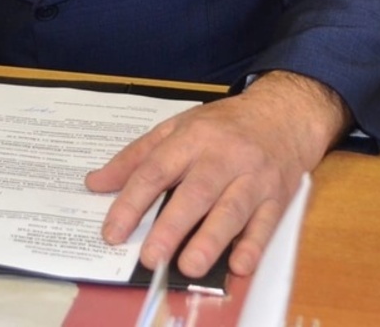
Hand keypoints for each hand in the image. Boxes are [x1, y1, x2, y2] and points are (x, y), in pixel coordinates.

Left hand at [84, 71, 348, 277]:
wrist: (283, 115)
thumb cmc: (223, 126)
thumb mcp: (176, 127)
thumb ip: (136, 157)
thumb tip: (96, 183)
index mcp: (192, 138)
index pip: (156, 170)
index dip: (132, 202)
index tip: (113, 232)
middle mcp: (223, 157)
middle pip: (195, 192)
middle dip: (172, 226)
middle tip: (150, 258)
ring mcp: (252, 177)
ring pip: (231, 209)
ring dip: (211, 240)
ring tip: (188, 266)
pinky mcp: (277, 196)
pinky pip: (266, 223)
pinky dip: (253, 245)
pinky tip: (239, 265)